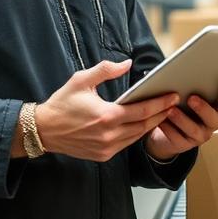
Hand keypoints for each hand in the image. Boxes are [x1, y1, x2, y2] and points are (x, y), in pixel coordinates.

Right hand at [34, 59, 179, 161]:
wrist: (43, 130)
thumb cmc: (62, 103)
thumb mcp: (81, 80)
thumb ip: (106, 70)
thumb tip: (127, 63)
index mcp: (106, 116)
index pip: (142, 111)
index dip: (160, 104)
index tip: (173, 96)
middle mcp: (109, 135)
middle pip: (144, 125)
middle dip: (161, 114)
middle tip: (174, 104)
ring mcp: (106, 148)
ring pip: (136, 137)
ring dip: (150, 125)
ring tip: (162, 113)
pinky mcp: (102, 155)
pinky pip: (126, 144)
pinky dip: (136, 134)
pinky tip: (142, 125)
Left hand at [144, 85, 217, 161]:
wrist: (165, 132)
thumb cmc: (179, 107)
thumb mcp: (188, 96)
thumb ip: (191, 88)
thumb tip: (181, 75)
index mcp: (216, 108)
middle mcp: (210, 123)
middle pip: (214, 119)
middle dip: (203, 108)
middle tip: (191, 98)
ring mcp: (199, 136)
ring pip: (194, 130)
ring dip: (182, 119)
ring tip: (171, 110)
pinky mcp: (184, 145)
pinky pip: (177, 138)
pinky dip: (168, 129)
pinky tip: (161, 121)